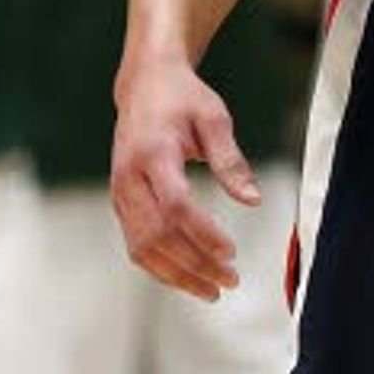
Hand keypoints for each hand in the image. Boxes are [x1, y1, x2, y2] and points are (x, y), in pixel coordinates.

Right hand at [111, 57, 259, 301]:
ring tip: (212, 290)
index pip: (176, 205)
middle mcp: (129, 177)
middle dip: (194, 264)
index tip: (232, 252)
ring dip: (177, 275)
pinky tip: (188, 277)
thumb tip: (253, 201)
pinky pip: (136, 244)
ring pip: (141, 248)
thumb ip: (231, 160)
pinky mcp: (121, 202)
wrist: (144, 84)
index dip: (203, 234)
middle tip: (230, 280)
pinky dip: (161, 267)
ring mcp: (120, 192)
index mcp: (153, 153)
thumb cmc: (183, 98)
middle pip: (156, 235)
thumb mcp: (214, 118)